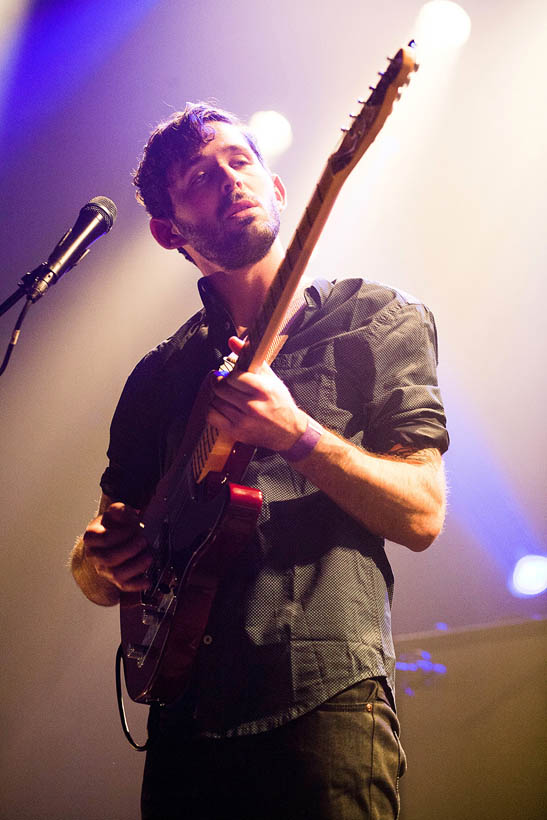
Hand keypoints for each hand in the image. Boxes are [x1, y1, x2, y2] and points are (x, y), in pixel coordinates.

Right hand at [82, 502, 152, 591]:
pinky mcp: (116, 580)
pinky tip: (147, 579)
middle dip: (130, 549)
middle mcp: (95, 556)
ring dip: (136, 565)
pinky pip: (124, 587)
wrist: (111, 540)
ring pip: (117, 574)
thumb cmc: (114, 526)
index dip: (123, 533)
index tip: (133, 527)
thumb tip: (119, 512)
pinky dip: (137, 585)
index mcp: (92, 538)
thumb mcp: (116, 513)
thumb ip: (118, 509)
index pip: (105, 538)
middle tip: (143, 541)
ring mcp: (104, 570)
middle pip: (110, 558)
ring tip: (148, 555)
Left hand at [207, 336, 307, 450]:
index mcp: (263, 390)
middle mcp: (253, 406)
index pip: (234, 376)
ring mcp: (243, 421)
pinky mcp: (236, 432)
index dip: (228, 374)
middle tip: (222, 382)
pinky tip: (221, 407)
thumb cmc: (279, 402)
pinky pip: (212, 417)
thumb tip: (232, 340)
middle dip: (219, 383)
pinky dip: (213, 410)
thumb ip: (250, 358)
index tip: (229, 374)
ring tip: (225, 396)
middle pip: (221, 389)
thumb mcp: (270, 378)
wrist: (288, 432)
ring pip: (215, 402)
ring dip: (217, 396)